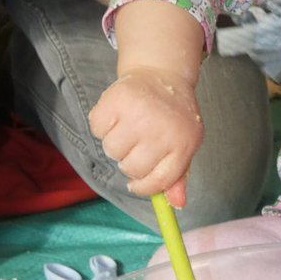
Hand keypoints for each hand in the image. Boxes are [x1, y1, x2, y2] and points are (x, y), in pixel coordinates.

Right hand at [89, 69, 203, 207]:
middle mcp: (161, 130)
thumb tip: (177, 204)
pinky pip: (97, 129)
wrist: (163, 75)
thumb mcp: (183, 145)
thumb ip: (177, 175)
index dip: (144, 187)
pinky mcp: (117, 99)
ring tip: (129, 127)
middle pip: (131, 168)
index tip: (136, 183)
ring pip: (112, 151)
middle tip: (137, 144)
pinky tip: (118, 115)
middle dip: (129, 161)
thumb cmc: (172, 117)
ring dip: (116, 143)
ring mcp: (139, 114)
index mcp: (183, 144)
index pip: (159, 181)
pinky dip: (103, 125)